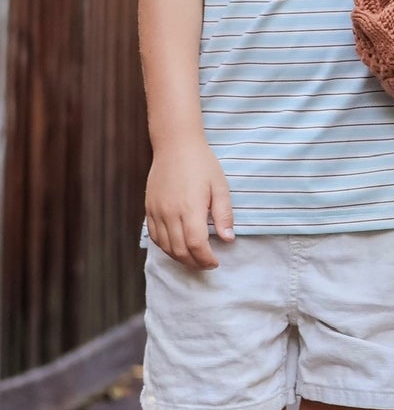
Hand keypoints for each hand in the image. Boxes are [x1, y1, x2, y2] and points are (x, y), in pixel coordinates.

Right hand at [146, 137, 234, 269]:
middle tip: (206, 265)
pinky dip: (165, 247)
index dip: (206, 259)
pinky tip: (176, 248)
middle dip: (194, 263)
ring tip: (193, 259)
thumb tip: (228, 239)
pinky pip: (154, 235)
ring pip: (165, 246)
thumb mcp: (220, 186)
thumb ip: (223, 214)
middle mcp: (170, 213)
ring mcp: (157, 211)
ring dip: (180, 258)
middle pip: (180, 250)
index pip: (196, 244)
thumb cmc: (202, 164)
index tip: (215, 262)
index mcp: (190, 208)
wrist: (175, 145)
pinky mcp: (149, 208)